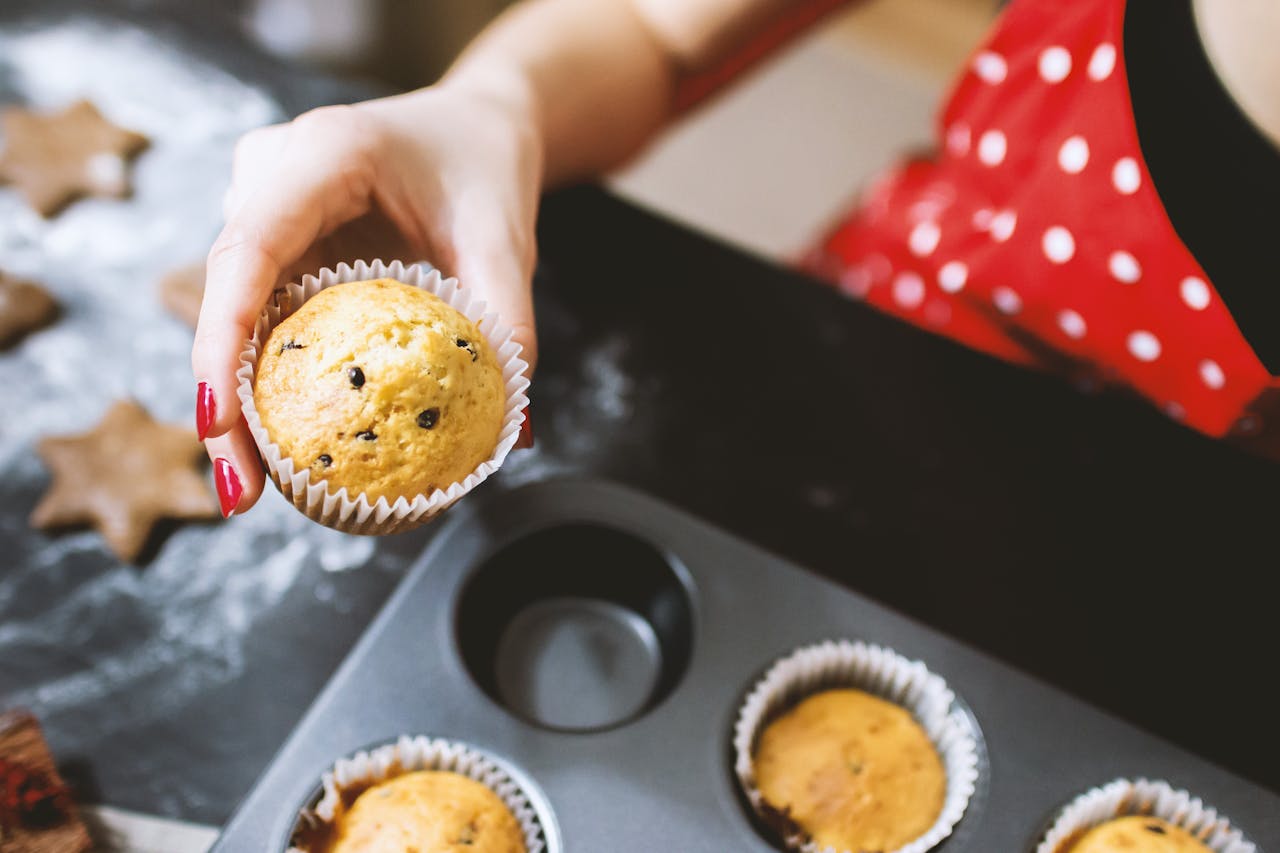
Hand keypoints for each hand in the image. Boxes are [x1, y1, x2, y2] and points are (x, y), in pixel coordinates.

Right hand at [192, 83, 542, 515]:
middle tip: (239, 493)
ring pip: (233, 314)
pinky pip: (260, 316)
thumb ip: (508, 321)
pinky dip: (267, 380)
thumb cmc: (484, 168)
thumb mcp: (505, 237)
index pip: (249, 249)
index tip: (219, 421)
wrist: (474, 126)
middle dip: (222, 401)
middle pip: (226, 295)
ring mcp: (263, 208)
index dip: (223, 338)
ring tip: (250, 489)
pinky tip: (281, 446)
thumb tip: (512, 434)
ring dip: (239, 401)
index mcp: (322, 153)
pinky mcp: (274, 243)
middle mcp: (271, 175)